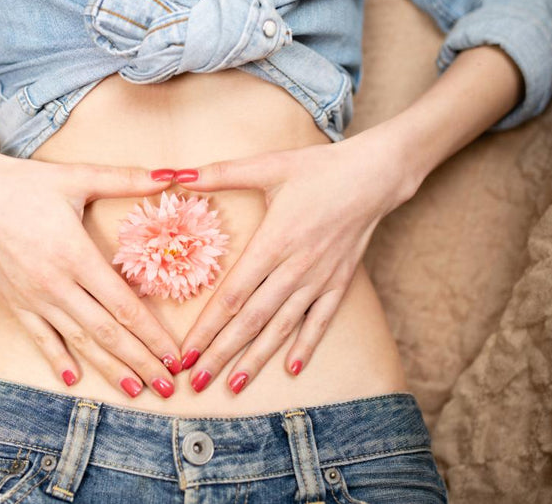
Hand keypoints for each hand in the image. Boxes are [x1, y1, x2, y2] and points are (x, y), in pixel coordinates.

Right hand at [0, 145, 182, 398]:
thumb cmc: (26, 183)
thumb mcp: (78, 176)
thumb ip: (126, 179)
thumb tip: (172, 174)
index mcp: (75, 254)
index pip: (123, 305)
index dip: (152, 334)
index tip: (174, 354)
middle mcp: (55, 283)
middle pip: (107, 332)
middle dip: (141, 362)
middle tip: (168, 387)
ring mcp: (33, 297)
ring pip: (79, 341)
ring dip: (109, 369)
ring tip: (135, 391)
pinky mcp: (15, 302)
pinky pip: (40, 337)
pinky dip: (57, 359)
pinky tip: (74, 380)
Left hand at [173, 131, 417, 392]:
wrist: (375, 175)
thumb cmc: (318, 169)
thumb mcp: (268, 165)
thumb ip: (220, 173)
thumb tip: (176, 173)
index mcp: (274, 242)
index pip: (233, 295)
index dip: (207, 328)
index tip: (186, 352)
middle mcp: (295, 268)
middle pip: (251, 320)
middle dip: (221, 354)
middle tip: (196, 382)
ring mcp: (319, 279)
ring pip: (282, 328)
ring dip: (257, 359)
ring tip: (233, 386)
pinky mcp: (339, 282)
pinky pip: (320, 321)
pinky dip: (306, 345)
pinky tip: (292, 369)